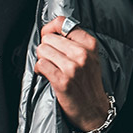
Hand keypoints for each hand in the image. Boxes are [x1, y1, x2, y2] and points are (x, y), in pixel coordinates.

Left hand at [34, 17, 111, 132]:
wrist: (93, 110)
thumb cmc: (88, 84)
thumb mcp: (89, 57)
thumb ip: (73, 42)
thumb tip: (50, 32)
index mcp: (89, 44)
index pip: (61, 22)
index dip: (49, 29)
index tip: (49, 38)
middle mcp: (82, 54)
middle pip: (48, 38)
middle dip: (45, 48)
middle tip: (51, 60)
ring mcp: (73, 67)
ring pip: (42, 50)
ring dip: (42, 60)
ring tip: (50, 68)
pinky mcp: (63, 81)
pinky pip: (41, 65)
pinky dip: (39, 70)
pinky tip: (46, 75)